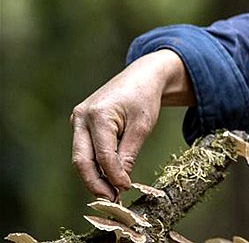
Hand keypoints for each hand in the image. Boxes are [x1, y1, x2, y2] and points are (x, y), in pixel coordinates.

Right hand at [70, 49, 193, 199]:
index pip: (103, 154)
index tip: (125, 189)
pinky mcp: (80, 125)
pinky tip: (107, 178)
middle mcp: (82, 117)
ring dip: (94, 177)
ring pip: (80, 157)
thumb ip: (129, 153)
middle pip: (82, 159)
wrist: (141, 77)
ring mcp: (78, 120)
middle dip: (95, 183)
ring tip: (111, 193)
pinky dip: (95, 165)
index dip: (113, 175)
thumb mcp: (142, 126)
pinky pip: (84, 150)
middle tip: (111, 199)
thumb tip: (120, 181)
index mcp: (98, 115)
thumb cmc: (144, 98)